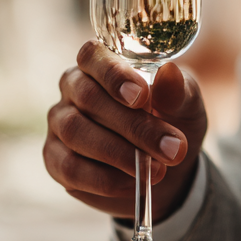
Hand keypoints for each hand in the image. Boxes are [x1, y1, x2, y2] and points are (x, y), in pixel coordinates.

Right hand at [44, 41, 207, 219]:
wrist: (167, 170)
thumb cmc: (172, 125)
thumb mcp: (185, 106)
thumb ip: (178, 90)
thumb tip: (169, 74)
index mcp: (101, 64)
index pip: (93, 56)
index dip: (113, 74)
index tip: (142, 96)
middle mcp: (73, 88)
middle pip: (88, 97)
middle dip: (132, 125)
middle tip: (171, 148)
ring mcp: (59, 123)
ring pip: (76, 132)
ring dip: (119, 154)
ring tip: (156, 170)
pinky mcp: (55, 159)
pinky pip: (70, 168)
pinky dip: (104, 179)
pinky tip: (132, 184)